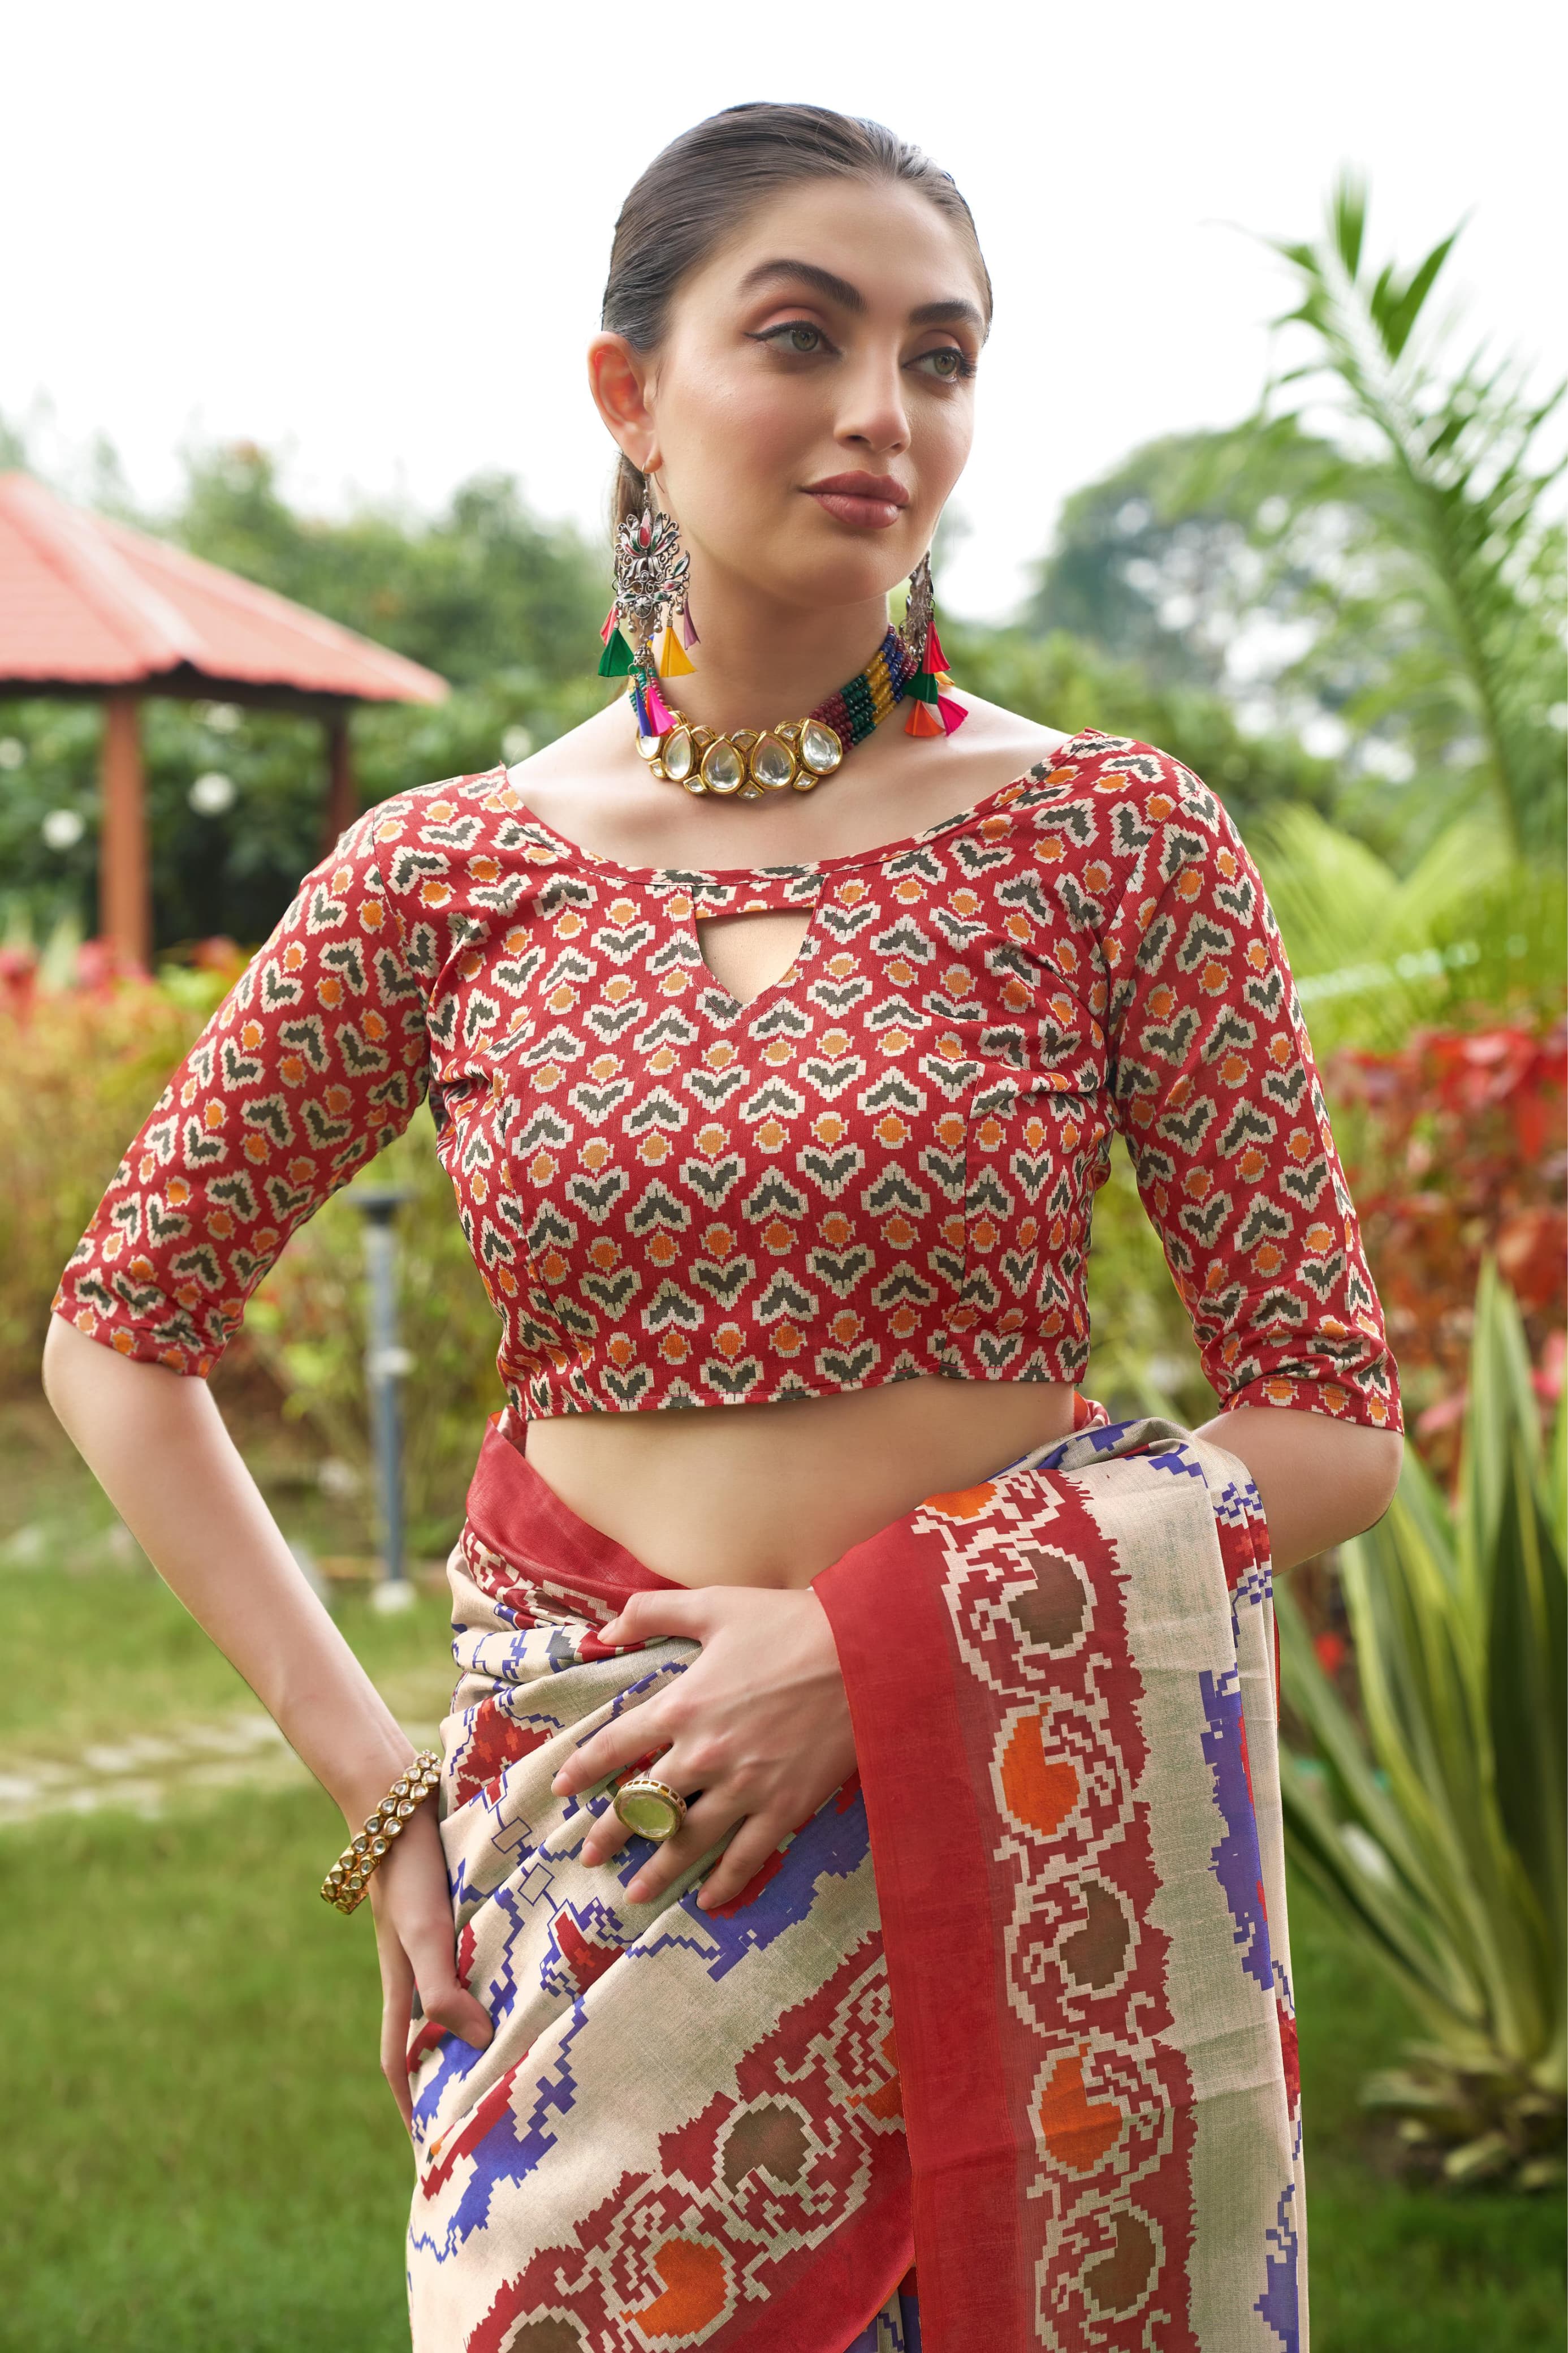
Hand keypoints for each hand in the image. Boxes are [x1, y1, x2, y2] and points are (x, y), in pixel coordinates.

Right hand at [365, 1801, 492, 2135]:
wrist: (397, 1799)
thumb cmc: (408, 1871)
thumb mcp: (423, 1934)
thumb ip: (441, 1988)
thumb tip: (477, 2042)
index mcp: (401, 1985)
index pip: (400, 2065)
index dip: (410, 2110)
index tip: (428, 2156)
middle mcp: (416, 1968)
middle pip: (429, 2039)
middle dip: (447, 2080)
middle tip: (484, 2115)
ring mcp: (433, 1939)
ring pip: (454, 1999)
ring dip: (475, 2030)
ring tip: (518, 2053)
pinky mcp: (454, 1909)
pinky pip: (473, 1959)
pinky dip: (491, 1979)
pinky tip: (526, 1975)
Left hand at [550, 1584, 856, 1912]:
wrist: (865, 1653)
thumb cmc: (789, 1623)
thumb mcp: (715, 1605)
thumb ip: (653, 1613)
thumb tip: (604, 1629)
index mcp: (682, 1707)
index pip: (616, 1746)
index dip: (584, 1769)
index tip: (563, 1788)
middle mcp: (705, 1755)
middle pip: (644, 1804)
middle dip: (611, 1832)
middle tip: (589, 1855)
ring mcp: (745, 1788)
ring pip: (687, 1840)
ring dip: (657, 1870)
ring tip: (634, 1892)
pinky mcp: (785, 1807)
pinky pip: (746, 1856)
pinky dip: (725, 1883)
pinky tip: (708, 1899)